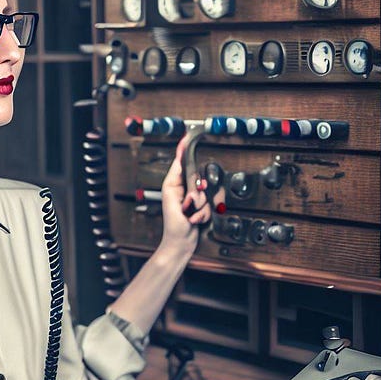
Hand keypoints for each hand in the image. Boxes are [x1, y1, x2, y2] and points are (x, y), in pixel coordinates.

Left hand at [159, 134, 211, 255]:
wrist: (181, 243)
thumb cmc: (172, 224)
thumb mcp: (170, 197)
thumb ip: (177, 179)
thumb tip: (182, 163)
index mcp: (173, 184)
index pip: (180, 163)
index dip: (184, 149)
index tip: (187, 136)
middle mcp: (184, 189)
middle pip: (199, 179)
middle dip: (196, 195)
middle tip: (188, 204)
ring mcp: (195, 199)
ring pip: (206, 194)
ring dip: (199, 208)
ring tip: (190, 215)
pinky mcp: (203, 208)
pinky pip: (210, 206)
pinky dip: (203, 215)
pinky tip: (195, 220)